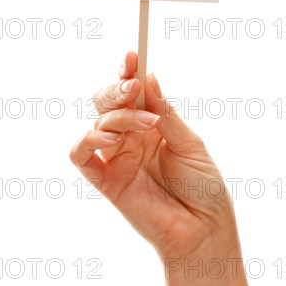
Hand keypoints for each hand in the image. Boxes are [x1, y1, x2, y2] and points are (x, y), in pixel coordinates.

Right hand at [69, 52, 236, 258]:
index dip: (128, 73)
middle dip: (117, 88)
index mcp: (153, 127)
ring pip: (98, 122)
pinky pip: (81, 156)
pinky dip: (88, 140)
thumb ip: (164, 113)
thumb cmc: (203, 188)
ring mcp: (117, 158)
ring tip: (144, 124)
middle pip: (109, 103)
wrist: (204, 230)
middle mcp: (132, 139)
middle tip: (133, 85)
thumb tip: (149, 76)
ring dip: (116, 115)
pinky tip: (110, 138)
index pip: (133, 94)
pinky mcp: (105, 181)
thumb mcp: (189, 143)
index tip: (132, 54)